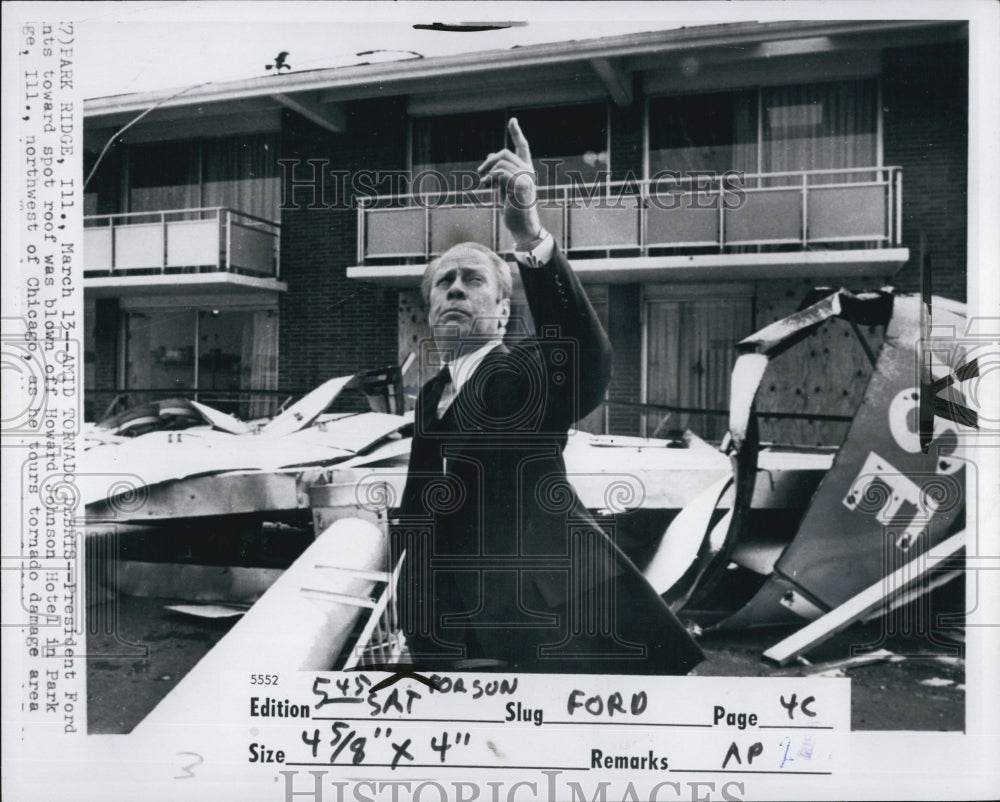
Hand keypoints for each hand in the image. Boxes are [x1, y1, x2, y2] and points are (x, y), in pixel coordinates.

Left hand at [477, 117, 542, 248]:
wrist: (522, 226)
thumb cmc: (513, 208)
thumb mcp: (503, 186)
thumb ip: (499, 171)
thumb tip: (490, 155)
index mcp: (526, 169)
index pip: (523, 147)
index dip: (517, 133)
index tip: (513, 120)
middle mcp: (528, 171)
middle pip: (505, 153)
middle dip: (489, 161)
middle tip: (480, 172)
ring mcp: (526, 178)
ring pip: (501, 162)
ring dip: (488, 172)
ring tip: (484, 184)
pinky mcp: (521, 186)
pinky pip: (501, 173)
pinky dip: (490, 178)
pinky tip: (486, 186)